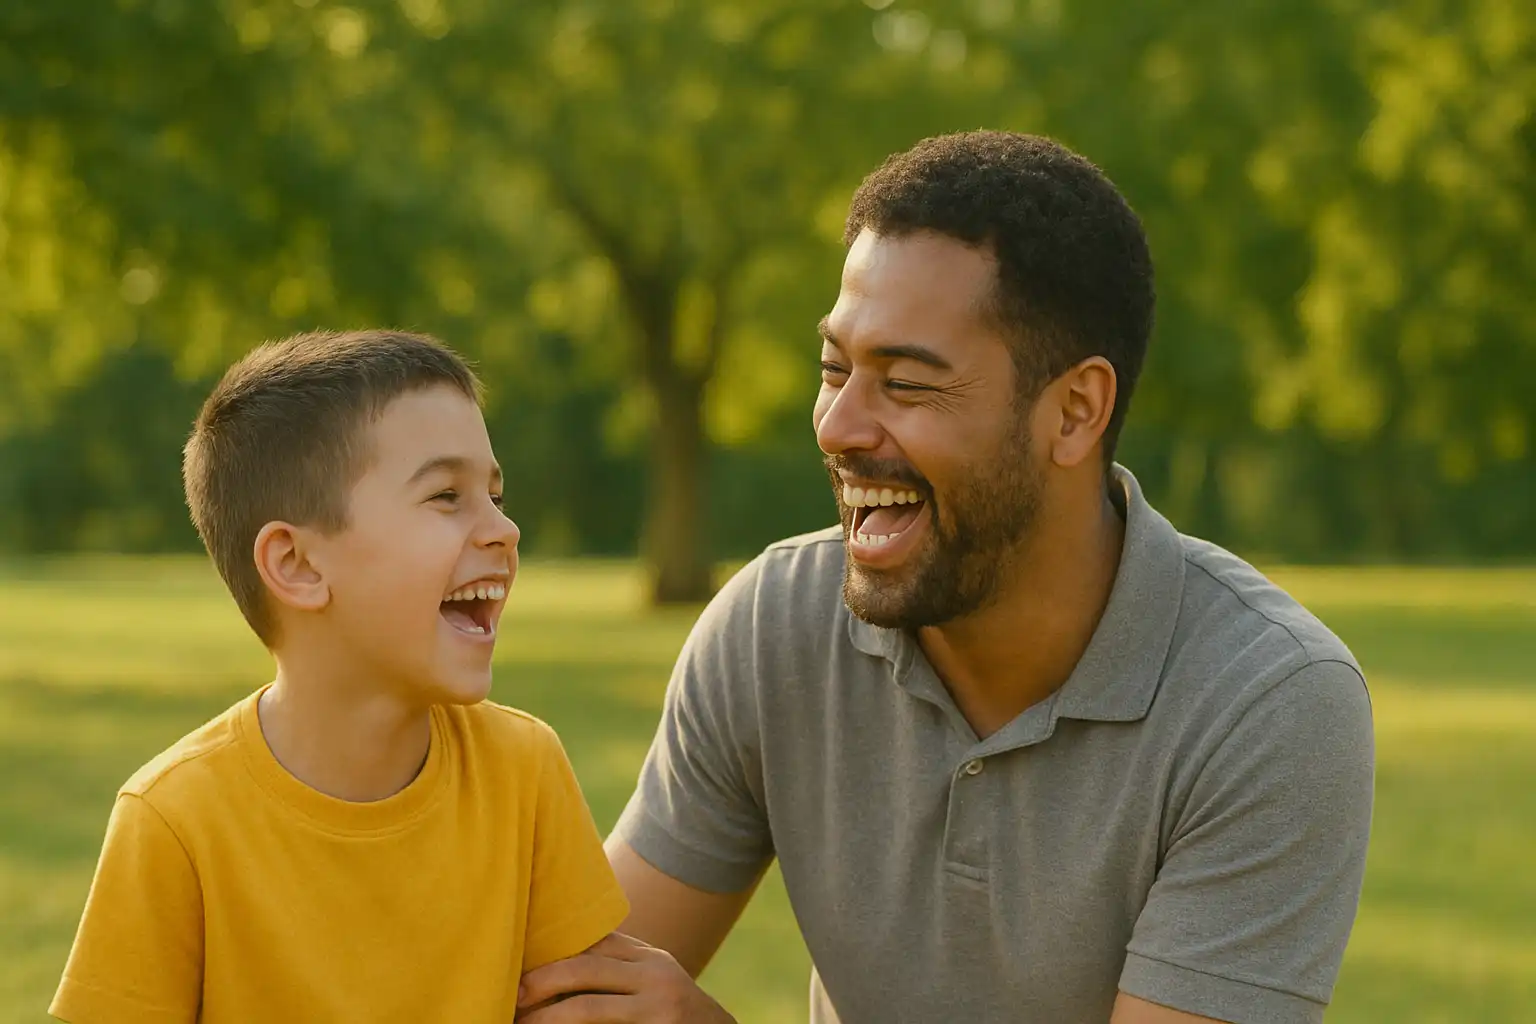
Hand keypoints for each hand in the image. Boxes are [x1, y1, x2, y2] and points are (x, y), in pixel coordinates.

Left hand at [516, 932, 735, 1022]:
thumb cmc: (673, 1010)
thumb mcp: (654, 978)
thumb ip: (619, 963)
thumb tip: (559, 952)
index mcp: (650, 958)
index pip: (594, 943)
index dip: (555, 951)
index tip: (521, 961)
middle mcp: (656, 978)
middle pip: (587, 969)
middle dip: (544, 980)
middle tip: (515, 993)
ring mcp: (658, 1011)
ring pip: (589, 1008)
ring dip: (549, 1017)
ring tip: (523, 1022)